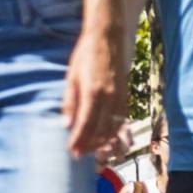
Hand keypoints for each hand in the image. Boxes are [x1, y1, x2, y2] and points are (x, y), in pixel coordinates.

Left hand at [61, 26, 126, 158]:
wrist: (107, 37)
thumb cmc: (85, 56)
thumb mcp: (71, 78)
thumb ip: (69, 103)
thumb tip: (66, 125)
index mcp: (92, 93)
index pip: (85, 125)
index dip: (79, 141)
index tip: (72, 151)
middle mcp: (109, 97)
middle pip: (100, 130)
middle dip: (89, 145)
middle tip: (78, 154)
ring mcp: (120, 96)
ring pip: (113, 128)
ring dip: (102, 142)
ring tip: (90, 149)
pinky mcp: (126, 95)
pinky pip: (121, 119)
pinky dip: (113, 131)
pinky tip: (105, 137)